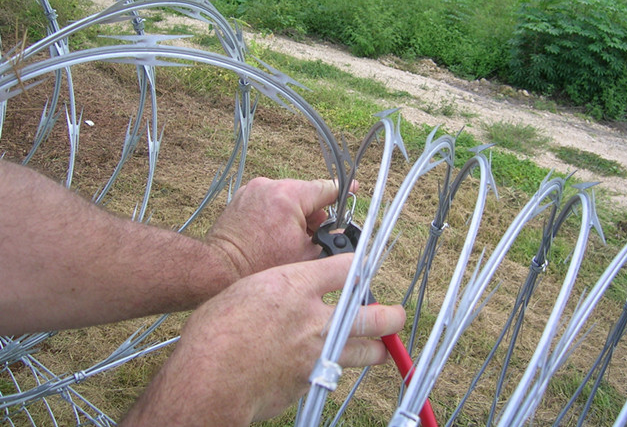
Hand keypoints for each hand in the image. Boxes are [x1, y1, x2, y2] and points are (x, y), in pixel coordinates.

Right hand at [121, 254, 405, 425]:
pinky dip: (338, 367)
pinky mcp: (311, 380)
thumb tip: (292, 291)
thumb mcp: (246, 289)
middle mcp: (314, 317)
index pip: (346, 269)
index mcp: (295, 285)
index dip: (359, 267)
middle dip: (389, 315)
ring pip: (365, 351)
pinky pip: (335, 371)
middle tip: (395, 315)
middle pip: (372, 314)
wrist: (209, 378)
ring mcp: (317, 352)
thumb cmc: (215, 330)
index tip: (362, 270)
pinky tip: (332, 365)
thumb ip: (278, 287)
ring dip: (375, 348)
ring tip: (379, 347)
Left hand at [207, 177, 353, 276]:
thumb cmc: (258, 265)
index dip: (343, 191)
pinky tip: (275, 236)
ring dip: (295, 215)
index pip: (325, 188)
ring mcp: (252, 190)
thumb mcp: (305, 256)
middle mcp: (269, 186)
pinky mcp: (241, 198)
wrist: (219, 269)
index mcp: (288, 195)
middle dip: (314, 215)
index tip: (355, 188)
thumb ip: (328, 241)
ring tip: (292, 241)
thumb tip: (340, 234)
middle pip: (305, 194)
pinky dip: (277, 215)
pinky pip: (268, 201)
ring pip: (286, 198)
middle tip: (316, 237)